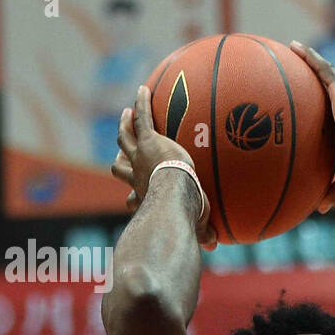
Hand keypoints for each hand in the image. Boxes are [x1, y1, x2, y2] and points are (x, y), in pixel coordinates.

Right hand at [111, 85, 215, 249]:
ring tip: (127, 115)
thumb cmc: (184, 211)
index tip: (132, 200)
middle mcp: (137, 176)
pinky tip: (143, 89)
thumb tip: (214, 245)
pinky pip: (143, 117)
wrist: (176, 190)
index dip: (132, 199)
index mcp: (146, 196)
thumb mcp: (193, 221)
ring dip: (125, 126)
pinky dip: (141, 103)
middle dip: (119, 159)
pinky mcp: (149, 139)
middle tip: (120, 153)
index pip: (133, 199)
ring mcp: (140, 155)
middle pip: (119, 167)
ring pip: (124, 139)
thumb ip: (203, 230)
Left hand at [290, 40, 334, 213]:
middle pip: (331, 85)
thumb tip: (320, 209)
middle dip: (318, 75)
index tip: (316, 101)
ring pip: (325, 72)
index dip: (327, 104)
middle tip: (303, 68)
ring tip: (294, 49)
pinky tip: (294, 47)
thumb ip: (332, 192)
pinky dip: (308, 57)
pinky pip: (320, 68)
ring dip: (311, 60)